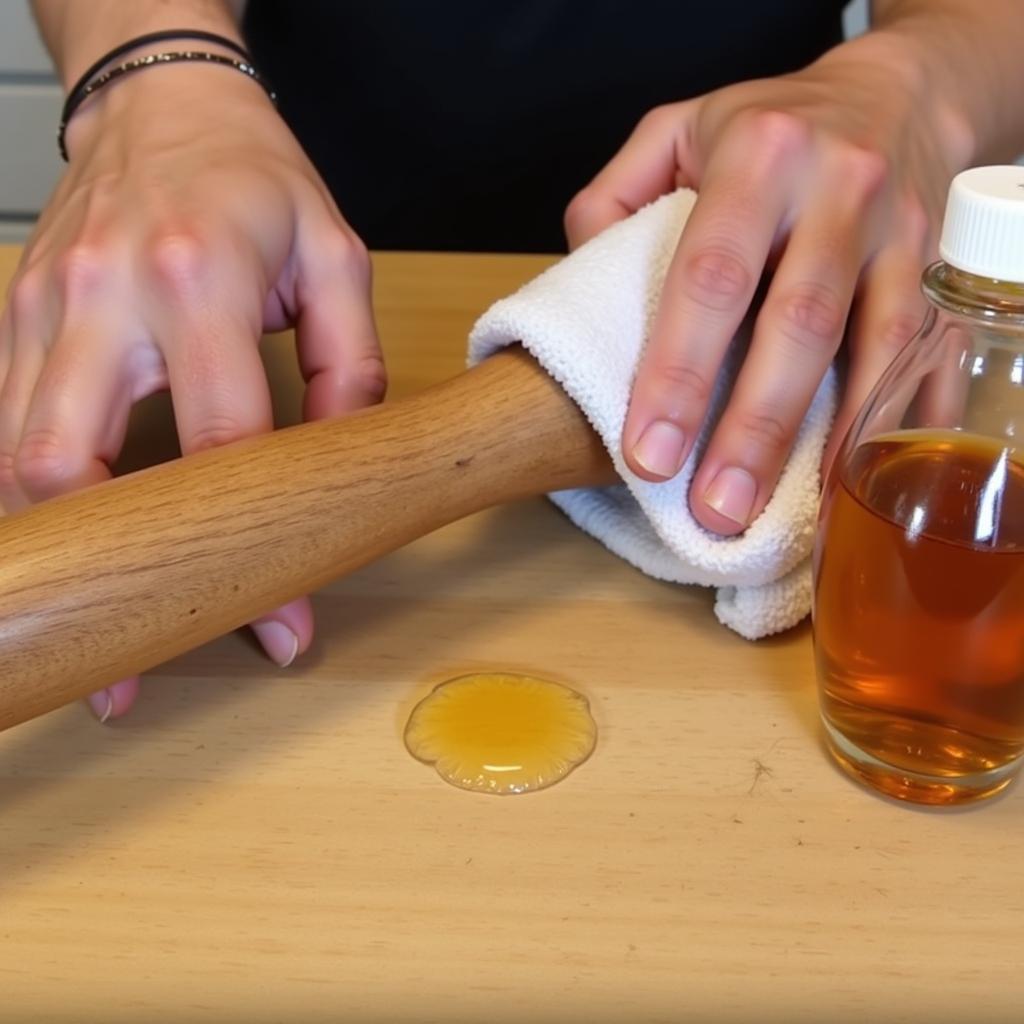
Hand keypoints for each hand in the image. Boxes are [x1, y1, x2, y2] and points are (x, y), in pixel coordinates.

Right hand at [0, 65, 384, 719]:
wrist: (160, 104)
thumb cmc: (254, 177)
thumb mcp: (335, 257)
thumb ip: (348, 367)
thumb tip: (342, 467)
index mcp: (196, 279)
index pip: (221, 443)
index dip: (249, 546)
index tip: (279, 622)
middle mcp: (102, 297)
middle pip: (69, 462)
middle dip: (106, 573)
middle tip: (135, 663)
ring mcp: (41, 307)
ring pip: (13, 453)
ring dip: (52, 552)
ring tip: (88, 625)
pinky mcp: (14, 316)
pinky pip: (0, 422)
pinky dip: (28, 497)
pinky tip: (61, 545)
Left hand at [565, 32, 967, 533]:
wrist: (890, 95)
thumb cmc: (764, 126)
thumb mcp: (673, 132)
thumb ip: (614, 200)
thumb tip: (584, 285)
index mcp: (757, 155)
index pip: (710, 278)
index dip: (678, 372)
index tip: (649, 455)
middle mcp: (837, 189)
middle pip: (796, 324)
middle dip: (752, 427)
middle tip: (715, 508)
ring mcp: (897, 233)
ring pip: (870, 348)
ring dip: (827, 440)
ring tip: (785, 513)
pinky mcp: (935, 271)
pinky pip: (925, 355)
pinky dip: (899, 421)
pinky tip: (863, 480)